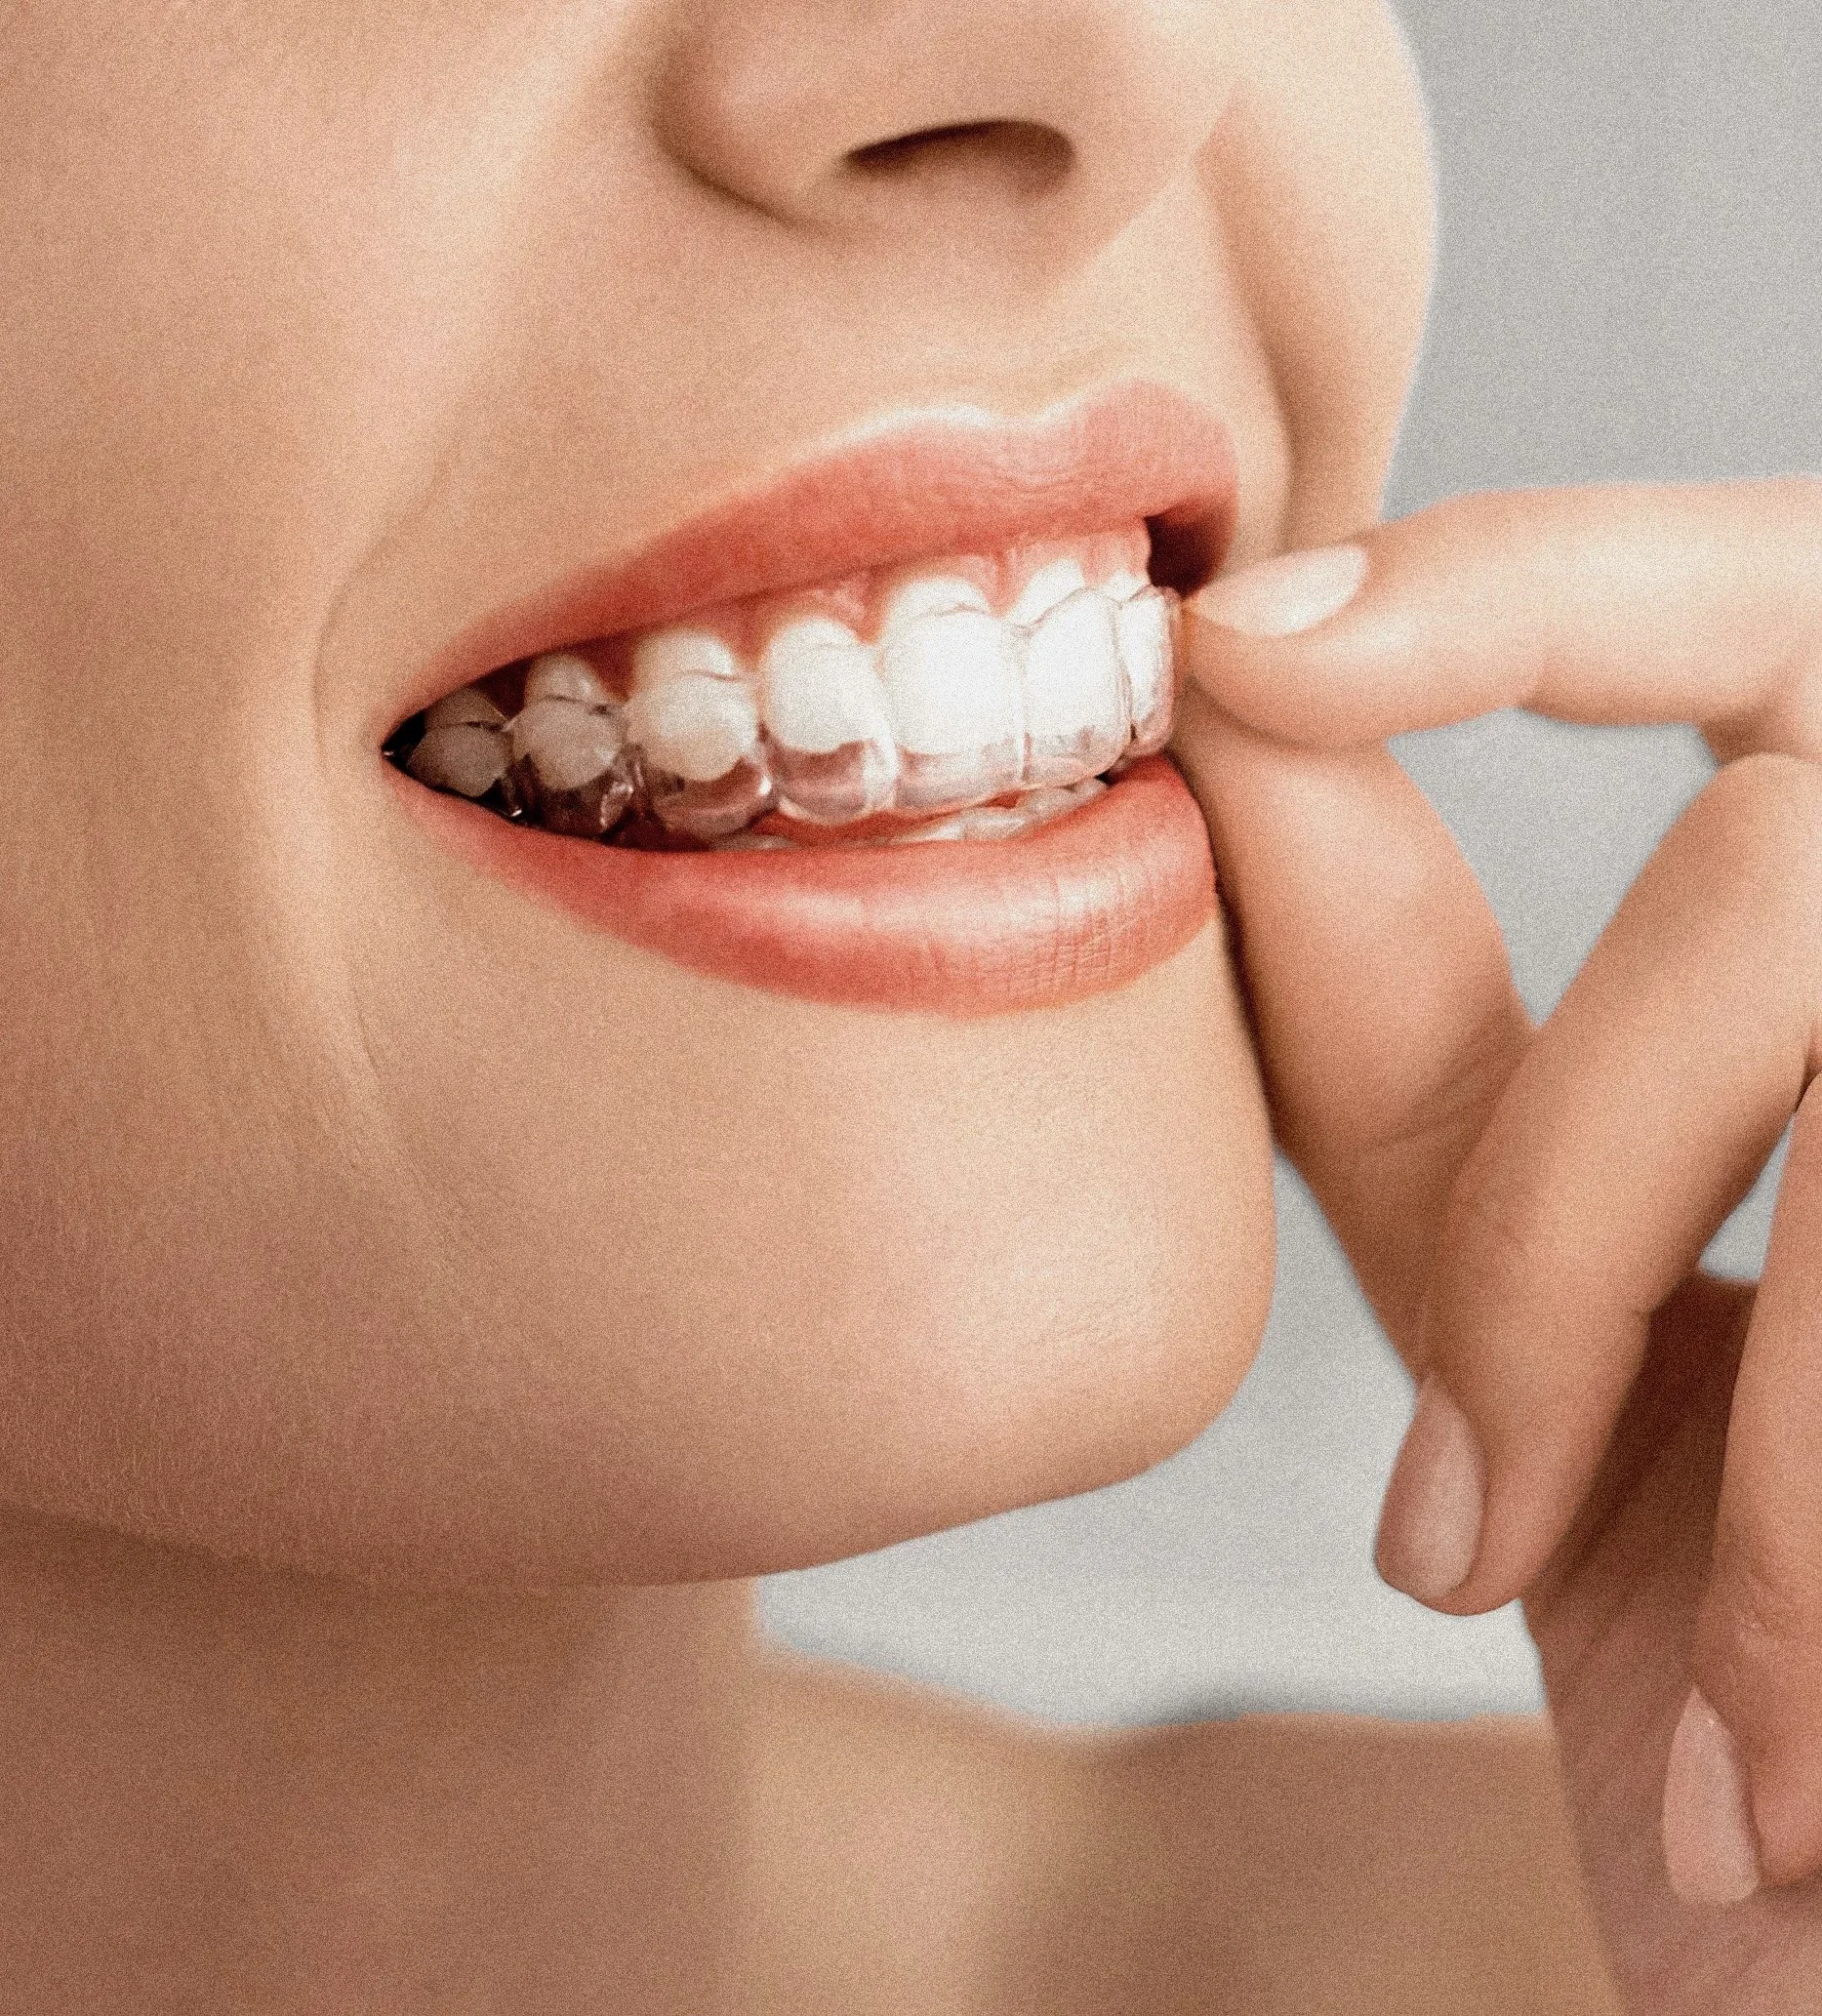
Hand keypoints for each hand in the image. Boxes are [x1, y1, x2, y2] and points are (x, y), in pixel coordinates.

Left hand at [1171, 479, 1821, 2008]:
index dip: (1512, 585)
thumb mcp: (1573, 1326)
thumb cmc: (1762, 1645)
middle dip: (1570, 1219)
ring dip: (1769, 1491)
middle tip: (1445, 1538)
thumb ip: (1418, 1047)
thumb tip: (1235, 727)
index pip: (1749, 594)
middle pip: (1786, 893)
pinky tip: (1807, 1801)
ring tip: (1719, 1781)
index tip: (1239, 646)